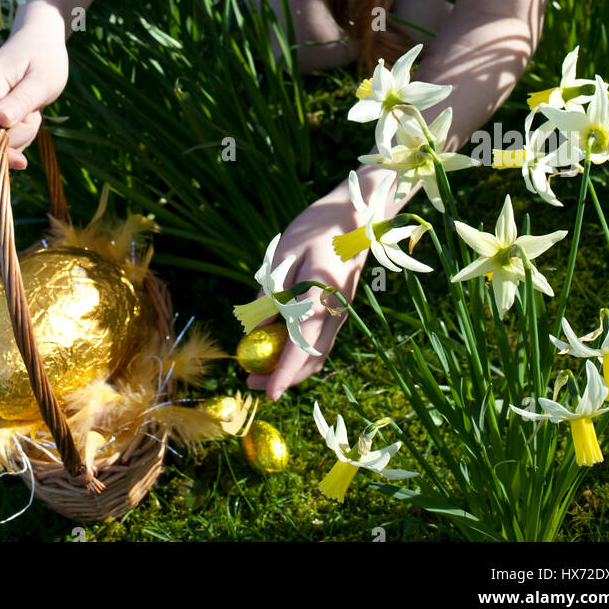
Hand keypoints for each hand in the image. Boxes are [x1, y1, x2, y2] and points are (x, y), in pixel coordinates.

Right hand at [0, 11, 68, 169]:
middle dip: (15, 136)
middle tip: (36, 112)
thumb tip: (0, 122)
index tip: (22, 163)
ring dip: (17, 133)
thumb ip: (22, 101)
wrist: (37, 41)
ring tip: (30, 107)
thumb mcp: (43, 81)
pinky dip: (12, 130)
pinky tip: (22, 110)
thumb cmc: (44, 58)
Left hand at [246, 181, 371, 401]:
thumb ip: (272, 294)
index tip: (268, 394)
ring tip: (260, 368)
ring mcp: (342, 311)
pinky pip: (320, 339)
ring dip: (292, 367)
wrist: (356, 214)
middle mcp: (336, 312)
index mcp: (322, 299)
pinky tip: (279, 345)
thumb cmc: (317, 228)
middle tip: (252, 381)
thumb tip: (257, 329)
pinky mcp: (340, 307)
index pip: (302, 347)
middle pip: (312, 358)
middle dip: (284, 377)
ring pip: (318, 352)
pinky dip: (300, 351)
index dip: (284, 374)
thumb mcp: (284, 256)